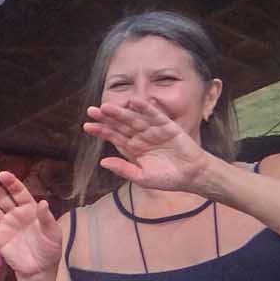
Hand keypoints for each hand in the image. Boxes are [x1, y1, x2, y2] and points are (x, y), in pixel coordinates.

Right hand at [0, 172, 60, 279]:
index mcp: (30, 209)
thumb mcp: (53, 233)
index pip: (19, 192)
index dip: (11, 183)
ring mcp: (5, 224)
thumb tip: (43, 202)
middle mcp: (15, 214)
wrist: (39, 270)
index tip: (2, 175)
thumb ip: (46, 218)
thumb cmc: (49, 249)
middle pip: (2, 197)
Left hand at [82, 99, 218, 194]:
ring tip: (107, 107)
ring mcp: (153, 130)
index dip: (101, 131)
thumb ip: (124, 169)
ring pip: (134, 119)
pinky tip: (134, 102)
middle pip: (121, 125)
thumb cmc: (167, 178)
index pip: (114, 137)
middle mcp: (141, 137)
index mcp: (133, 148)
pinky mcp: (168, 126)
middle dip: (106, 118)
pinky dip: (146, 108)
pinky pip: (155, 115)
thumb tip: (103, 162)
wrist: (192, 176)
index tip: (87, 126)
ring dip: (121, 112)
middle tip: (91, 111)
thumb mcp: (142, 177)